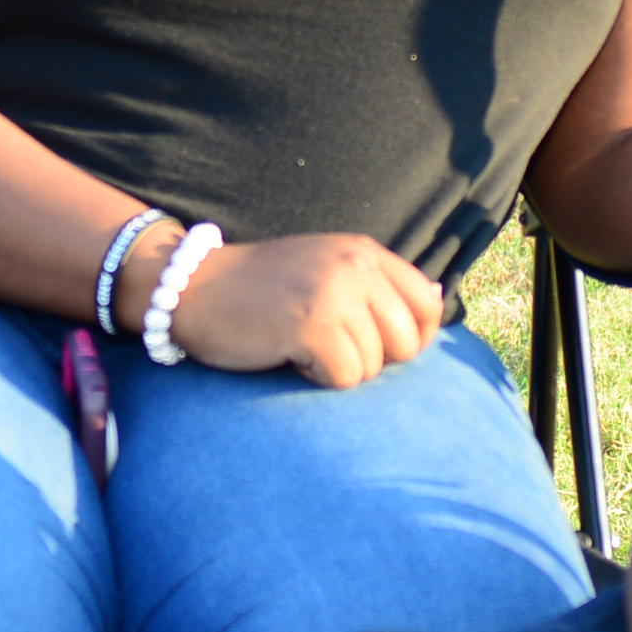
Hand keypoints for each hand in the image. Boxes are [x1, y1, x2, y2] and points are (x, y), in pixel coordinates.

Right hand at [159, 232, 440, 389]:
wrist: (192, 287)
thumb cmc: (259, 290)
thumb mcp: (325, 270)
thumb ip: (375, 285)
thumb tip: (438, 302)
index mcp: (365, 252)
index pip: (429, 304)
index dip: (411, 338)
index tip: (375, 346)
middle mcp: (357, 266)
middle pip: (407, 343)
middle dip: (373, 360)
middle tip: (329, 349)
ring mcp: (335, 294)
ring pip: (373, 366)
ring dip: (338, 369)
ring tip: (300, 345)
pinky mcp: (312, 325)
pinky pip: (345, 378)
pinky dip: (318, 378)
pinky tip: (289, 356)